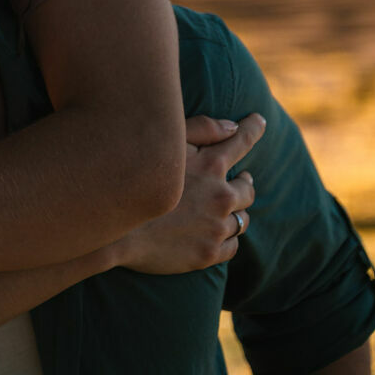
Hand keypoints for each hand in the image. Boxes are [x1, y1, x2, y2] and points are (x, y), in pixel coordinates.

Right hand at [116, 112, 264, 274]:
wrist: (114, 229)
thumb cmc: (135, 176)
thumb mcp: (164, 142)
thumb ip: (201, 129)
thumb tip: (232, 126)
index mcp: (211, 165)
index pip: (242, 140)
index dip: (253, 128)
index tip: (259, 121)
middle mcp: (220, 196)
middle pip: (247, 188)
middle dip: (244, 181)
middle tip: (242, 178)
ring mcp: (216, 228)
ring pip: (242, 220)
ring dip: (237, 212)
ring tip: (230, 210)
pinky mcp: (208, 254)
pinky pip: (232, 245)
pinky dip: (227, 238)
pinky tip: (219, 234)